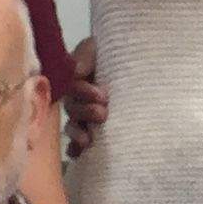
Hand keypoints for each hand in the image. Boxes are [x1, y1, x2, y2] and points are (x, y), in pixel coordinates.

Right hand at [63, 39, 106, 159]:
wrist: (130, 61)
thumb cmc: (112, 53)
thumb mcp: (97, 47)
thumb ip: (86, 56)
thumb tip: (77, 73)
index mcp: (76, 79)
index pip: (71, 88)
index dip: (83, 93)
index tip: (102, 95)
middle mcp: (76, 98)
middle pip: (73, 109)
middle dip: (86, 112)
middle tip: (102, 113)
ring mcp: (83, 115)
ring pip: (74, 126)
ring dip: (79, 133)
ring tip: (89, 139)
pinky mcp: (92, 129)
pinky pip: (77, 142)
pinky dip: (75, 149)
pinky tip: (77, 155)